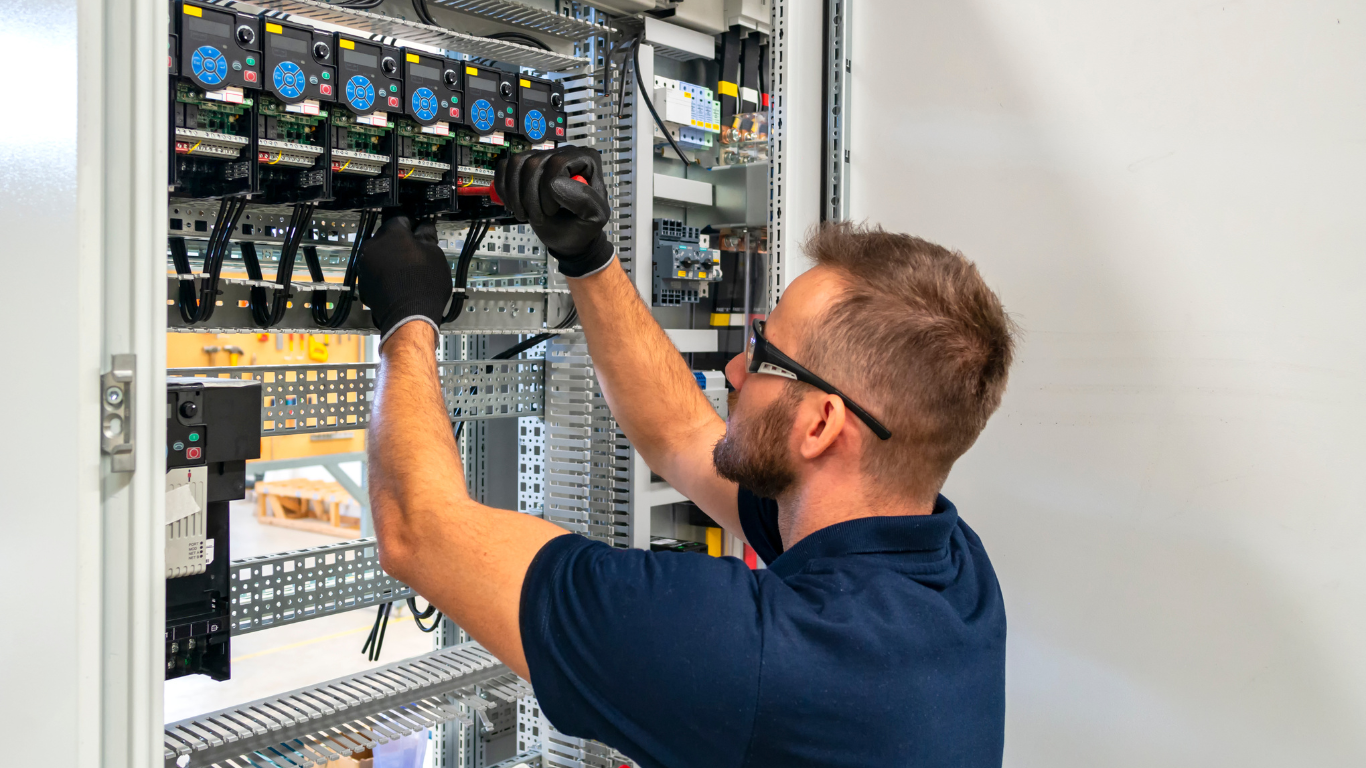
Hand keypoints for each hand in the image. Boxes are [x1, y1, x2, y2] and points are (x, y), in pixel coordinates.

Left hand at [358, 214, 452, 344]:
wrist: (409, 317)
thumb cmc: (423, 287)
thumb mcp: (435, 255)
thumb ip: (427, 237)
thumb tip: (425, 228)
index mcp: (391, 233)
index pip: (401, 219)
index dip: (413, 225)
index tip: (420, 232)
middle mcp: (373, 246)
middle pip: (387, 237)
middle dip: (400, 243)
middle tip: (416, 253)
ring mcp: (365, 265)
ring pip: (379, 254)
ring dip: (391, 258)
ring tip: (408, 271)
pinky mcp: (363, 283)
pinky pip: (374, 271)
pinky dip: (384, 274)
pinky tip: (399, 282)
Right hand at [494, 146, 614, 277]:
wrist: (568, 235)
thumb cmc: (583, 225)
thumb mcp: (596, 218)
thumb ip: (585, 200)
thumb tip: (556, 183)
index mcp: (586, 160)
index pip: (557, 163)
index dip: (549, 190)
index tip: (553, 211)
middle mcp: (564, 153)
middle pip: (533, 163)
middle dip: (530, 197)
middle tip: (538, 217)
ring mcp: (542, 157)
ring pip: (516, 163)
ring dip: (516, 195)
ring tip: (526, 213)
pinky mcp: (524, 166)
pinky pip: (504, 167)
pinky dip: (504, 189)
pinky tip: (515, 204)